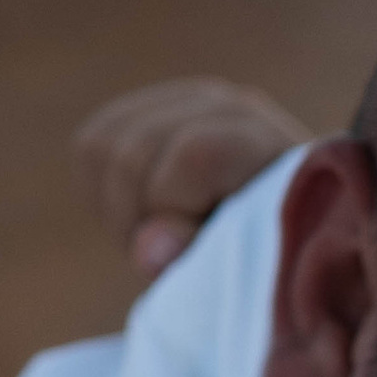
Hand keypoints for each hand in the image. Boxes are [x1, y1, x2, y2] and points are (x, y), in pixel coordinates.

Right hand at [74, 78, 308, 278]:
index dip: (175, 210)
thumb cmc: (271, 265)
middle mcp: (226, 108)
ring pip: (100, 145)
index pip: (194, 155)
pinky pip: (92, 145)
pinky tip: (143, 217)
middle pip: (132, 152)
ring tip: (161, 239)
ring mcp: (184, 102)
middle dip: (136, 220)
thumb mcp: (246, 273)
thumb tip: (150, 247)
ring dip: (117, 209)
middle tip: (172, 257)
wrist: (285, 237)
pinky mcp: (150, 112)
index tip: (192, 253)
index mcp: (267, 145)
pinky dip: (104, 193)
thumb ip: (204, 260)